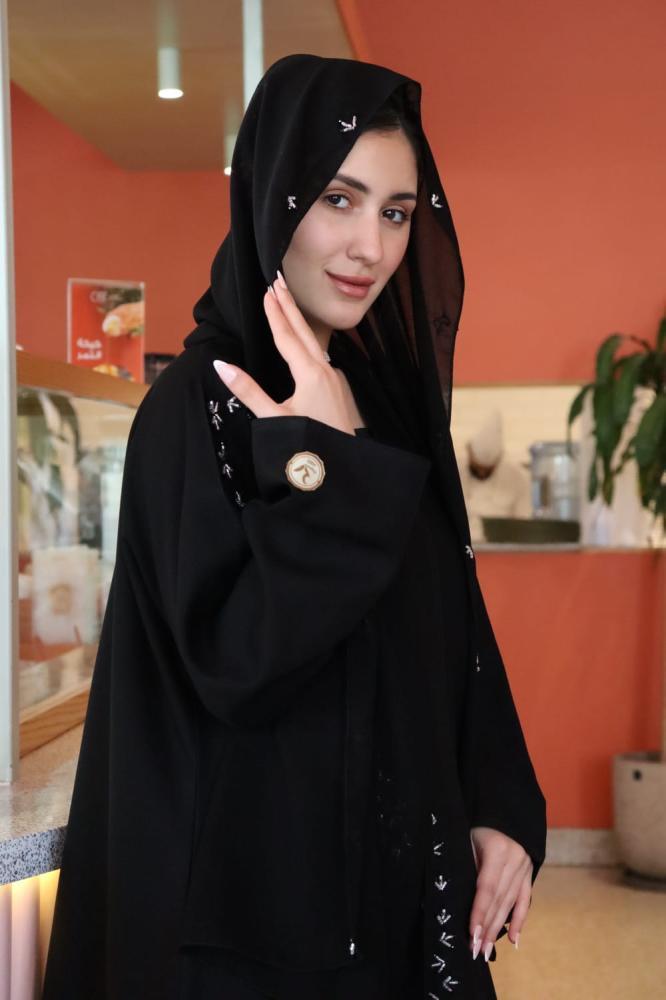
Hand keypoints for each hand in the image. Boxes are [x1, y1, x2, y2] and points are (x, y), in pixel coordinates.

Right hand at [213, 272, 359, 435]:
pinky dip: (308, 341)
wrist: (344, 467)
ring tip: (287, 301)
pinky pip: (320, 357)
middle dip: (289, 305)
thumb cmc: (307, 447)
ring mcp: (334, 379)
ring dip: (299, 321)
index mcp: (309, 374)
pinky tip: (303, 342)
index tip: (266, 290)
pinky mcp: (337, 388)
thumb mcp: (273, 418)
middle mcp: (325, 371)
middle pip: (304, 331)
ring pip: (314, 343)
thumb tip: (220, 365)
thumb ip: (247, 390)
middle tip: (279, 279)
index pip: (287, 336)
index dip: (274, 313)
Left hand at [468, 826, 532, 960]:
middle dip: (487, 927)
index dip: (479, 912)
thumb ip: (469, 866)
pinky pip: (525, 899)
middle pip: (499, 900)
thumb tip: (460, 899)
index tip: (472, 934)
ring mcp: (525, 867)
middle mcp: (515, 861)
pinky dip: (519, 920)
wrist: (504, 808)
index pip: (486, 888)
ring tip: (487, 949)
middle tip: (476, 951)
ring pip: (510, 903)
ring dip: (499, 928)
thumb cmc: (479, 824)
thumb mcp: (470, 839)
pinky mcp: (530, 872)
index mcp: (498, 851)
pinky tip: (513, 940)